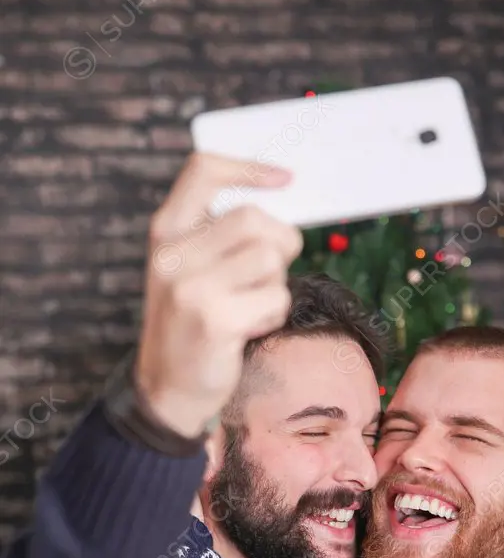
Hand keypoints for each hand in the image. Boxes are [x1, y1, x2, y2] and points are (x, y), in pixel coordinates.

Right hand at [135, 153, 301, 438]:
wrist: (167, 388)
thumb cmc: (191, 324)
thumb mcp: (188, 269)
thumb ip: (219, 236)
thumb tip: (280, 207)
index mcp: (166, 233)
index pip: (203, 172)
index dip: (249, 169)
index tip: (284, 179)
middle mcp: (173, 256)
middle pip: (253, 218)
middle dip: (279, 243)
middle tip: (271, 270)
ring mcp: (191, 288)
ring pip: (269, 258)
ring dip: (276, 283)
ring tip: (253, 304)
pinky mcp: (215, 320)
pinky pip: (275, 297)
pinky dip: (274, 314)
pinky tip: (250, 328)